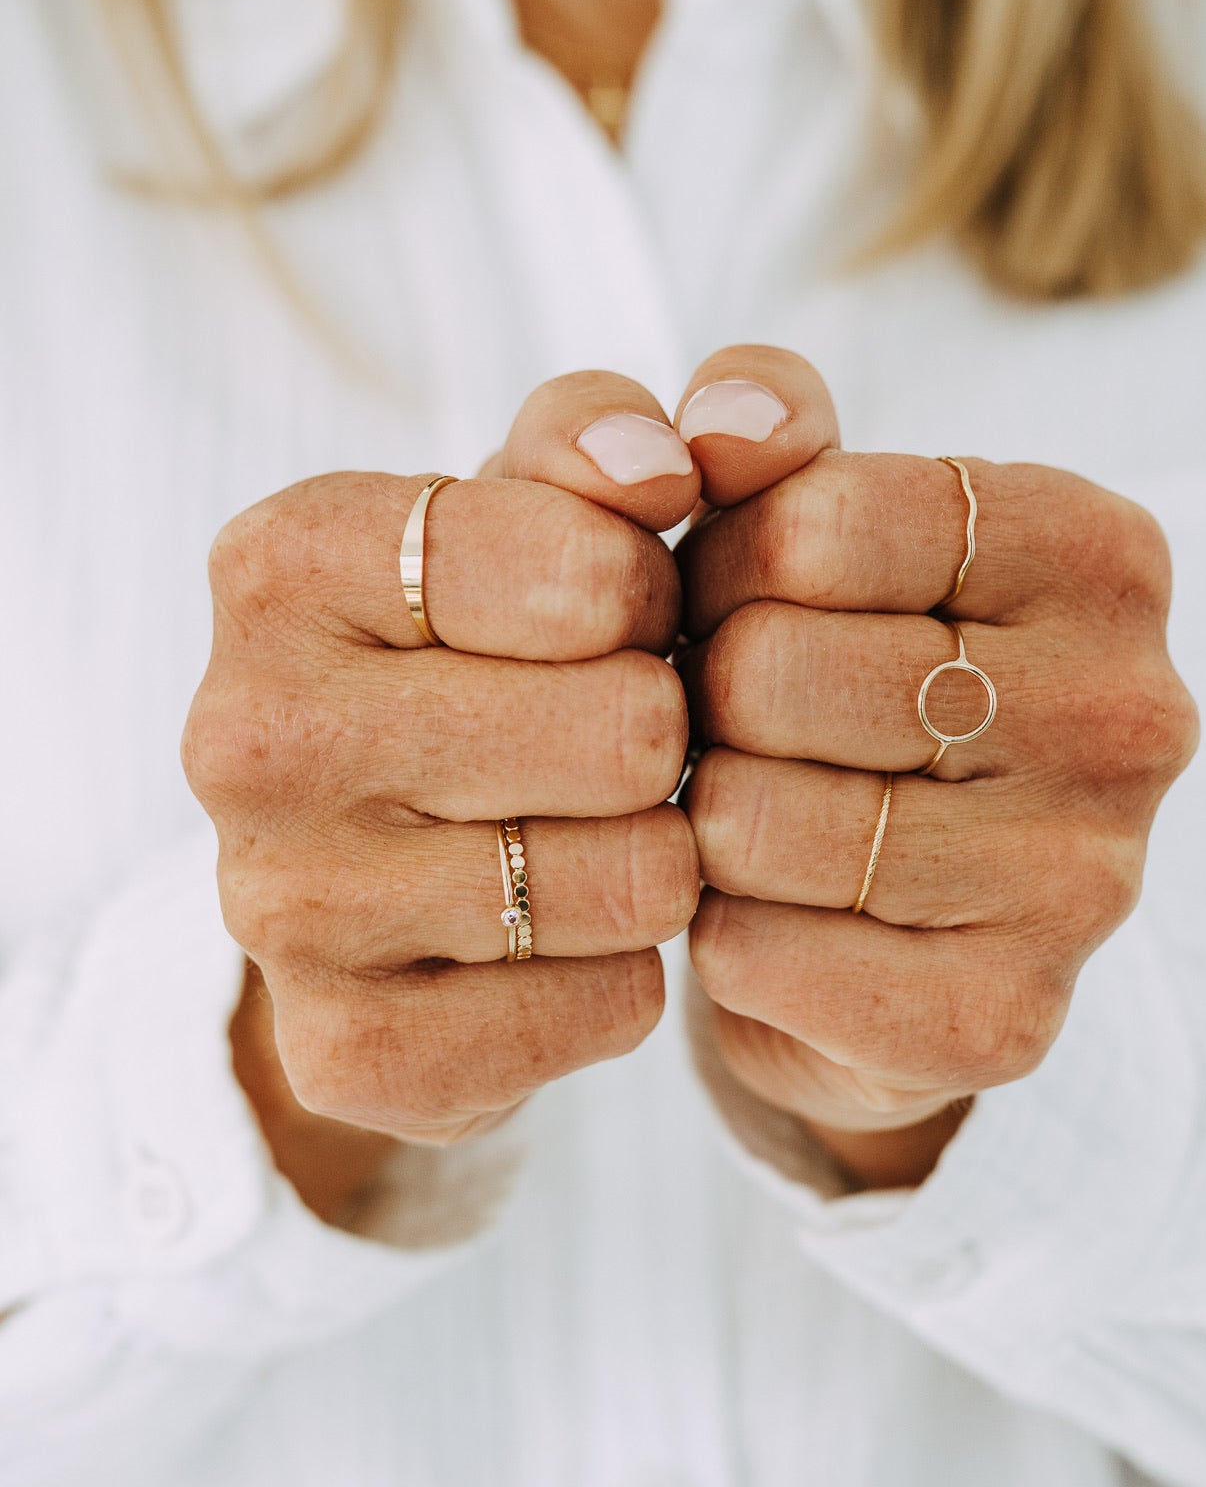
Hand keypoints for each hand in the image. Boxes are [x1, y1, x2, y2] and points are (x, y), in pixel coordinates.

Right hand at [184, 373, 700, 1178]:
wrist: (375, 863)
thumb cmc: (485, 652)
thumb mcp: (535, 508)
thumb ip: (612, 435)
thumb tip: (674, 455)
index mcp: (285, 564)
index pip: (587, 569)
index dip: (651, 596)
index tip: (618, 613)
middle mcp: (250, 735)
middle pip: (625, 733)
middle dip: (663, 735)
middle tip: (619, 742)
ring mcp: (280, 907)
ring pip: (630, 881)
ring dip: (659, 860)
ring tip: (598, 834)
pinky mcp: (345, 1050)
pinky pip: (605, 1008)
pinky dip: (622, 976)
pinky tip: (563, 941)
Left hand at [675, 347, 1198, 1189]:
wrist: (898, 917)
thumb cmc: (838, 683)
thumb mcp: (807, 524)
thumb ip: (760, 427)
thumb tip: (718, 423)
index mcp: (1098, 553)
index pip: (814, 521)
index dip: (721, 567)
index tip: (738, 603)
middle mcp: (1128, 712)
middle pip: (774, 673)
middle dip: (704, 701)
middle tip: (730, 727)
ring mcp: (1085, 878)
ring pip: (757, 822)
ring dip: (704, 823)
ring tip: (744, 816)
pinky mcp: (1006, 1019)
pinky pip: (760, 954)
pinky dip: (721, 933)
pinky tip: (767, 916)